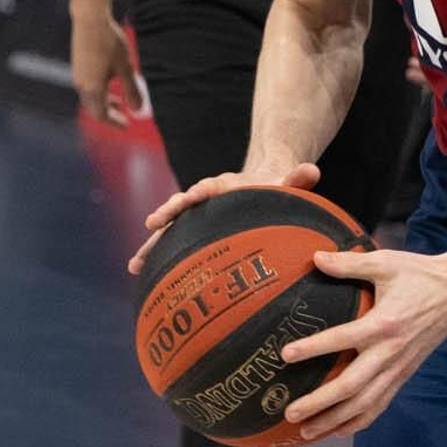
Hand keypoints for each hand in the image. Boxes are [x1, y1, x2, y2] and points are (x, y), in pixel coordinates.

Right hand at [71, 6, 143, 127]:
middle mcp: (82, 84)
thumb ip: (132, 89)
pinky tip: (110, 81)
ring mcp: (78, 75)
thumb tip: (139, 110)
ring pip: (90, 97)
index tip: (127, 124)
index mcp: (93, 88)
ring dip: (104, 102)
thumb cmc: (109, 41)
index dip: (114, 122)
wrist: (90, 18)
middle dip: (109, 114)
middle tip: (124, 116)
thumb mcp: (125, 67)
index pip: (101, 115)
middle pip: (94, 108)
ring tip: (119, 101)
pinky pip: (88, 86)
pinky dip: (99, 91)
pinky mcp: (78, 65)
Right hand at [128, 163, 320, 276]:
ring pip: (170, 231)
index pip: (205, 188)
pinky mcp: (194, 234)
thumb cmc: (274, 189)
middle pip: (180, 208)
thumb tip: (312, 170)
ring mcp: (196, 219)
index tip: (186, 199)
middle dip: (164, 218)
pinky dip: (158, 259)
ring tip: (134, 266)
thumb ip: (297, 178)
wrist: (262, 188)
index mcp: (222, 187)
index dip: (195, 194)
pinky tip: (141, 275)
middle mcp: (203, 201)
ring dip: (151, 247)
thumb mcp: (287, 184)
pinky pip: (174, 246)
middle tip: (150, 227)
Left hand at [280, 248, 446, 441]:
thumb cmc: (420, 274)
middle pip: (351, 385)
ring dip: (334, 420)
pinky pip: (380, 404)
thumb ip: (350, 263)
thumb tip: (315, 258)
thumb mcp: (386, 262)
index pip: (343, 339)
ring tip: (306, 433)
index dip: (313, 348)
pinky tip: (337, 431)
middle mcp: (391, 352)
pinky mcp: (404, 375)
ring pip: (364, 403)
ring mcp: (398, 368)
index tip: (286, 355)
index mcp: (384, 323)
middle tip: (290, 412)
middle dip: (319, 402)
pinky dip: (358, 421)